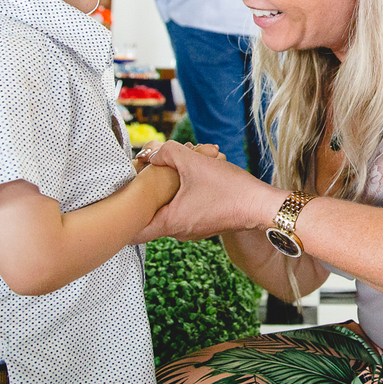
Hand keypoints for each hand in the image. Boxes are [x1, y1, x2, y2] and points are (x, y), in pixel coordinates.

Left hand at [133, 141, 281, 242]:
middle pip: (149, 217)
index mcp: (170, 222)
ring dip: (168, 192)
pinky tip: (194, 177)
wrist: (261, 205)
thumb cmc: (229, 188)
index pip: (130, 231)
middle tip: (150, 173)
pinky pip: (184, 210)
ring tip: (177, 171)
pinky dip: (183, 195)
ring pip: (168, 211)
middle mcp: (179, 232)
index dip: (121, 214)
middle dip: (148, 194)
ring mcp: (192, 230)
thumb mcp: (194, 162)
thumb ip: (167, 152)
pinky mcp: (205, 223)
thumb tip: (151, 152)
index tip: (122, 195)